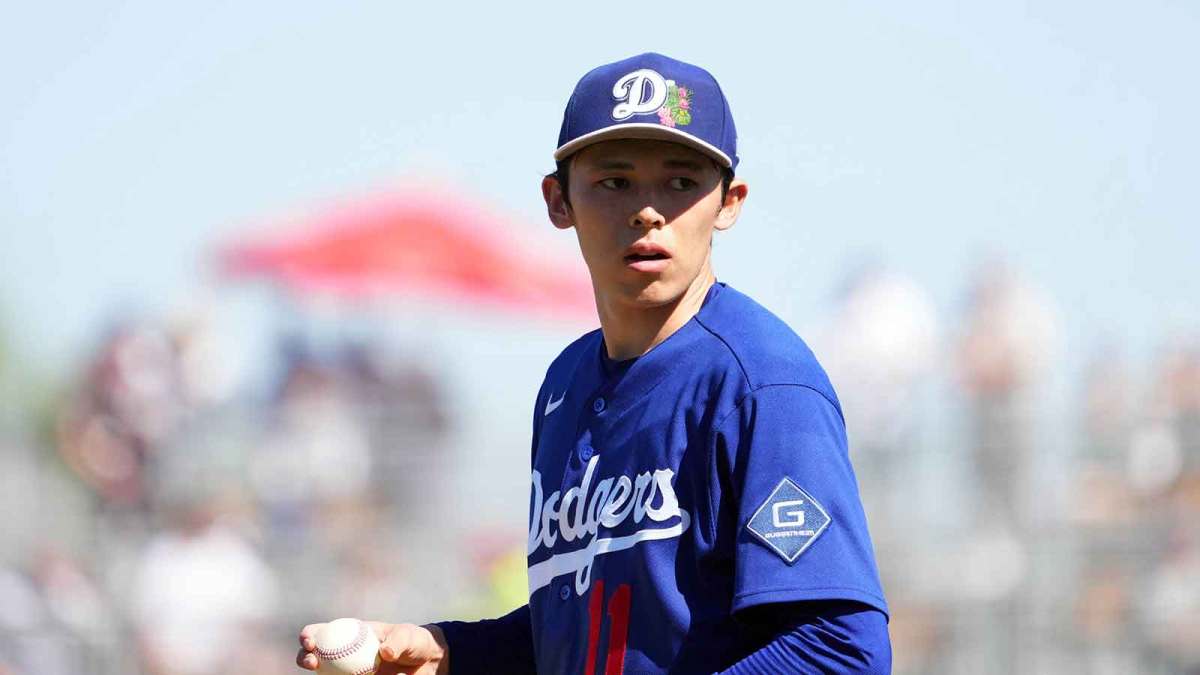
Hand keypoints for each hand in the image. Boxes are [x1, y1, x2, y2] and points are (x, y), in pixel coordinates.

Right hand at [297, 621, 448, 674]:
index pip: (322, 631)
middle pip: (315, 655)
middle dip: (305, 657)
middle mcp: (344, 652)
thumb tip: (385, 653)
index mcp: (349, 633)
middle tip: (313, 662)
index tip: (311, 641)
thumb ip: (398, 641)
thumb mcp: (408, 636)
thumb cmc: (414, 642)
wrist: (427, 663)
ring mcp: (349, 670)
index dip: (310, 635)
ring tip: (333, 674)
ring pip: (326, 673)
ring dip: (321, 674)